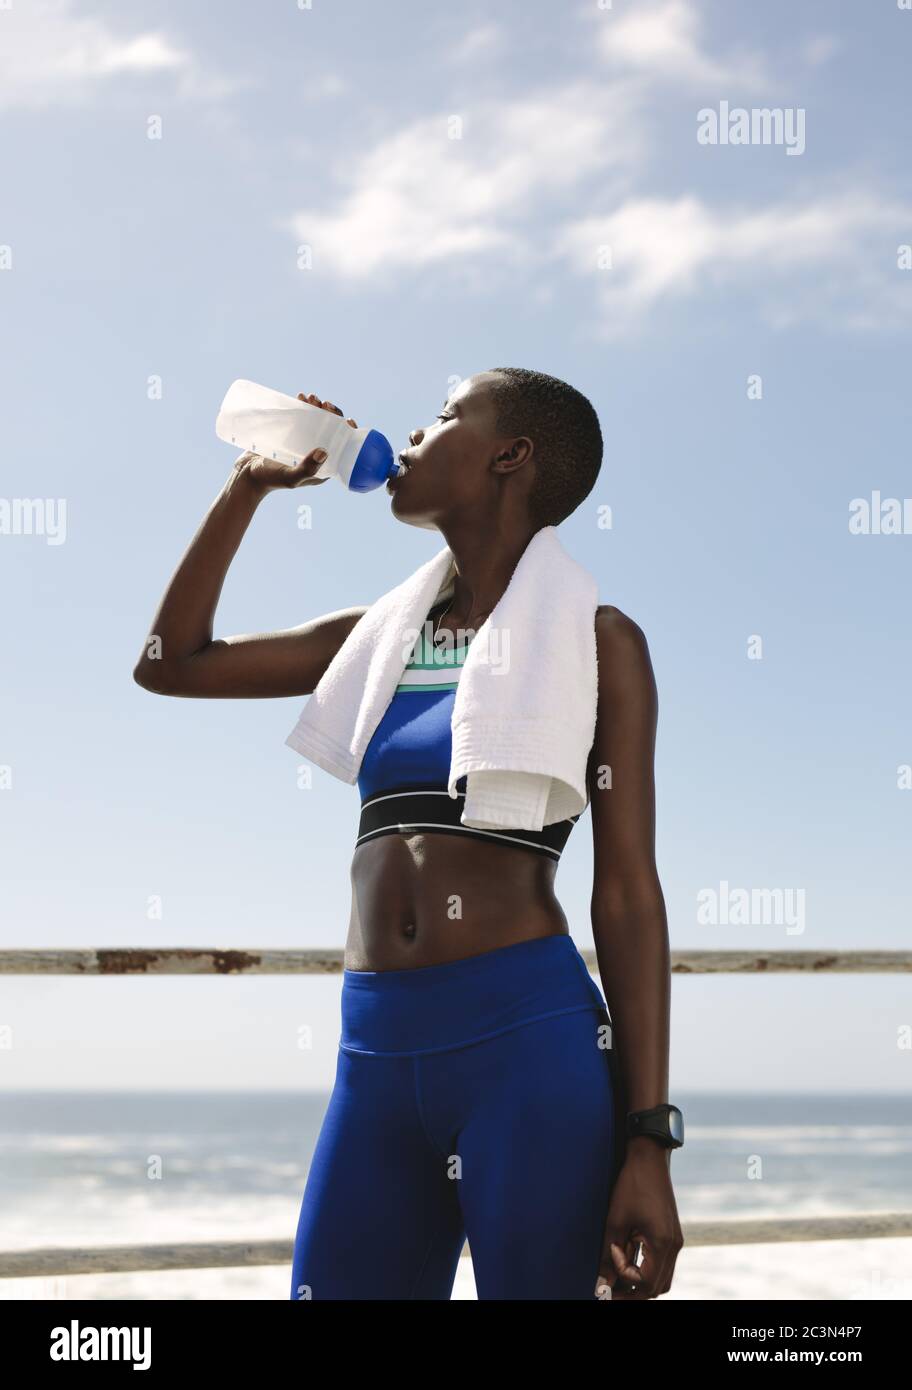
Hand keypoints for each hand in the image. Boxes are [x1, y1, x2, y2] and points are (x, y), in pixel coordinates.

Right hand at [234, 392, 358, 492]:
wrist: (246, 475)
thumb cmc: (270, 480)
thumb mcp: (291, 477)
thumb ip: (307, 468)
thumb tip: (324, 451)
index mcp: (324, 468)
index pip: (343, 448)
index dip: (348, 432)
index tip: (346, 419)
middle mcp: (316, 456)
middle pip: (331, 431)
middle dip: (331, 414)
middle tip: (323, 403)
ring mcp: (303, 445)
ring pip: (317, 423)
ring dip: (318, 408)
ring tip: (310, 397)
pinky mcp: (290, 436)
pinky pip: (302, 420)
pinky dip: (304, 407)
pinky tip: (301, 398)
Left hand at [595, 1142, 683, 1299]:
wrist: (649, 1157)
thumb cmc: (632, 1185)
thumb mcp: (616, 1220)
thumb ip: (609, 1255)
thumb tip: (602, 1283)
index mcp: (663, 1244)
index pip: (646, 1283)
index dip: (624, 1275)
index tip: (611, 1252)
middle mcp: (674, 1246)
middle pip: (657, 1287)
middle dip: (633, 1290)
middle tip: (611, 1288)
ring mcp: (675, 1241)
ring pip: (661, 1277)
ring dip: (640, 1280)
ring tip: (618, 1274)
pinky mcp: (671, 1234)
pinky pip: (662, 1262)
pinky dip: (646, 1266)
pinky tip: (628, 1255)